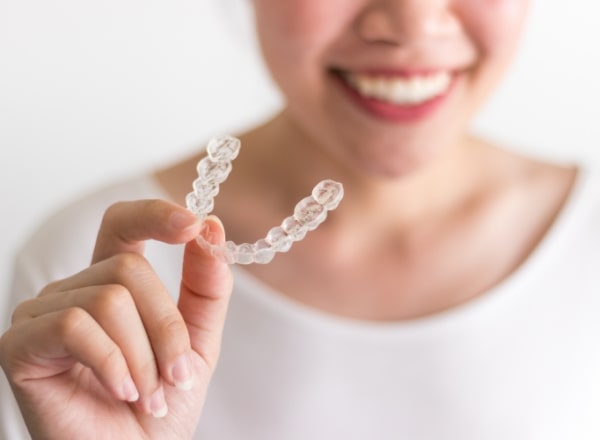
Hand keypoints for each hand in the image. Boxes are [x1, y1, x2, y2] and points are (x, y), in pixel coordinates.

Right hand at [0, 200, 232, 438]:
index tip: (194, 225)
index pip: (123, 224)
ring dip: (143, 356)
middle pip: (129, 269)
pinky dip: (112, 363)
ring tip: (150, 395)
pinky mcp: (20, 345)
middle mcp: (74, 290)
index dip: (154, 215)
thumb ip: (206, 287)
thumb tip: (211, 227)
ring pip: (108, 299)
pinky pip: (75, 326)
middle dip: (167, 327)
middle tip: (178, 376)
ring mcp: (42, 314)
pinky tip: (122, 392)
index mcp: (113, 284)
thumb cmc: (161, 405)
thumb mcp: (198, 341)